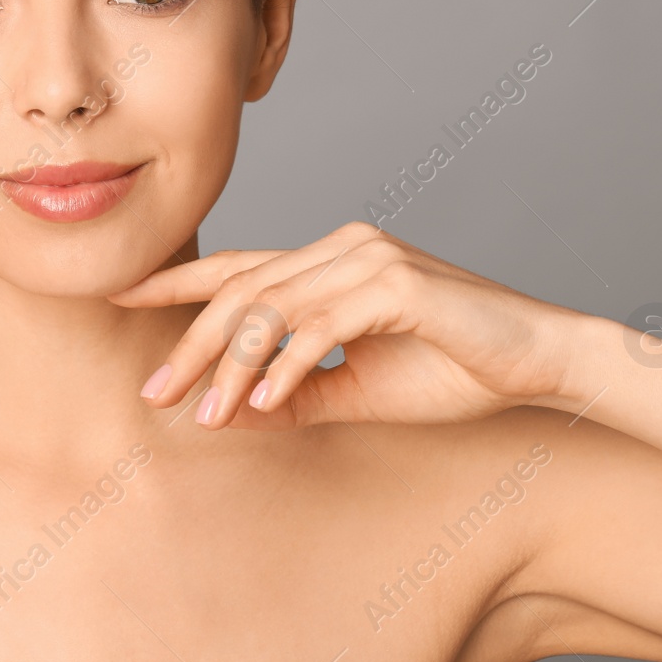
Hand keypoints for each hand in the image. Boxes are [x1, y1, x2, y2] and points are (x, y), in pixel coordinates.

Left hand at [110, 220, 584, 429]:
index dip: (176, 283)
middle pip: (243, 290)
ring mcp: (369, 258)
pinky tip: (266, 401)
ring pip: (274, 308)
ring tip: (207, 414)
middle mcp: (341, 247)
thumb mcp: (357, 393)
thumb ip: (294, 395)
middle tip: (153, 390)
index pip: (238, 267)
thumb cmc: (453, 371)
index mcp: (329, 263)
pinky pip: (323, 325)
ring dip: (234, 367)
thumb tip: (229, 412)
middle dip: (191, 343)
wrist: (538, 362)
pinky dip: (290, 365)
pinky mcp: (397, 282)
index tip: (123, 298)